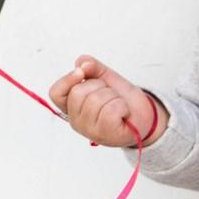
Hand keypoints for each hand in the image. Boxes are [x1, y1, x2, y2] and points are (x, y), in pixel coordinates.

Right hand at [50, 56, 164, 148]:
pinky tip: (123, 113)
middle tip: (109, 94)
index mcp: (71, 106)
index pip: (56, 93)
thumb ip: (91, 66)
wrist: (142, 113)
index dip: (66, 80)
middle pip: (78, 92)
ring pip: (96, 100)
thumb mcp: (104, 76)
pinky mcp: (106, 135)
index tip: (81, 72)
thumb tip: (82, 64)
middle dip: (99, 86)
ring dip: (113, 96)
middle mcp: (76, 120)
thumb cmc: (120, 97)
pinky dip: (121, 106)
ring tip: (117, 104)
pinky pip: (110, 110)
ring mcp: (90, 130)